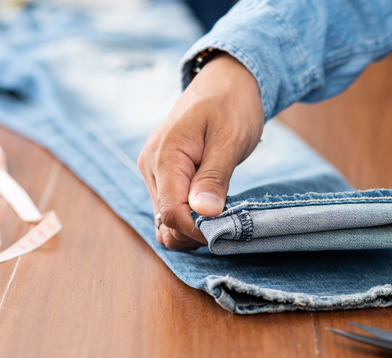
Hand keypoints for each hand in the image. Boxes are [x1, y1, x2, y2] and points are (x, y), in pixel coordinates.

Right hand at [138, 53, 263, 248]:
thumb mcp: (229, 140)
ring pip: (166, 219)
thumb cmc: (232, 105)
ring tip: (224, 213)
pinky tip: (213, 209)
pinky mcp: (162, 174)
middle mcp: (150, 166)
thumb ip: (214, 177)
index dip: (198, 231)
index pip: (171, 214)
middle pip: (165, 222)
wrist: (225, 82)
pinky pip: (170, 207)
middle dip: (196, 231)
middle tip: (231, 222)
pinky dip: (189, 217)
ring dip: (193, 226)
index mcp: (164, 157)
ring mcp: (153, 171)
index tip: (227, 230)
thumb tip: (203, 213)